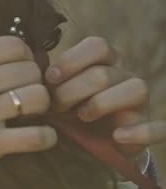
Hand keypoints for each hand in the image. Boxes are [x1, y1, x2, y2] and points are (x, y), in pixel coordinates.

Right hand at [0, 36, 55, 188]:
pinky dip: (45, 137)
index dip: (25, 58)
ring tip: (31, 114)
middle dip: (34, 82)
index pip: (16, 46)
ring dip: (41, 107)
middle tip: (27, 95)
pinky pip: (36, 137)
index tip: (21, 71)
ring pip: (39, 98)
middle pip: (32, 71)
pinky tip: (39, 138)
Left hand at [45, 36, 165, 153]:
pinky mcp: (146, 128)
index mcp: (104, 61)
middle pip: (103, 73)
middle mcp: (125, 75)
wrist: (88, 143)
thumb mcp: (56, 91)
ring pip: (134, 89)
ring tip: (80, 117)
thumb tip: (34, 60)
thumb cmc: (69, 110)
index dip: (71, 61)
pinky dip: (139, 132)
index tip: (49, 79)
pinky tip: (117, 136)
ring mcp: (139, 101)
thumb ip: (48, 76)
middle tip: (55, 107)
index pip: (97, 45)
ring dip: (99, 104)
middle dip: (72, 91)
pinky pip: (158, 127)